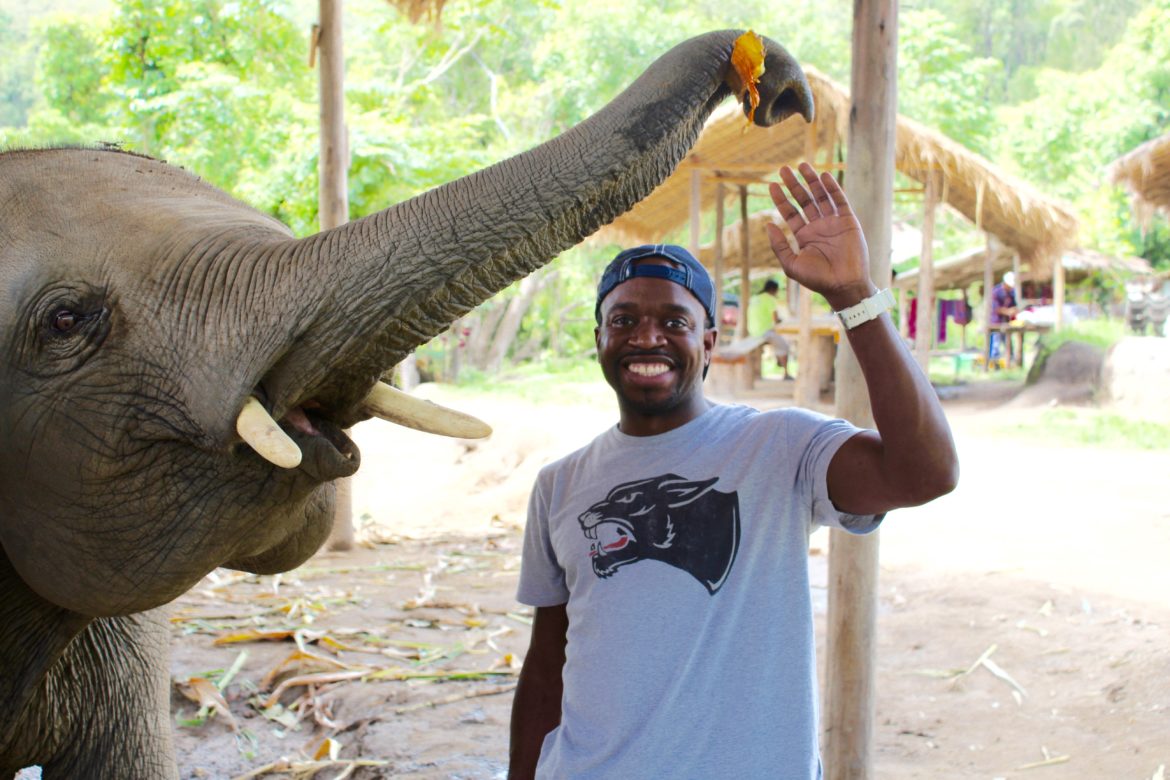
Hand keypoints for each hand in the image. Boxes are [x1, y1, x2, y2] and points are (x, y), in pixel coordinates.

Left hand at [765, 163, 875, 310]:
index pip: (790, 212)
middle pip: (804, 200)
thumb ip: (779, 245)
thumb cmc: (817, 279)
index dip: (781, 199)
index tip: (771, 185)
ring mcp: (833, 222)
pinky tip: (823, 176)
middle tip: (783, 169)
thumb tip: (768, 225)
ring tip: (802, 165)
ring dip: (811, 181)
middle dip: (794, 184)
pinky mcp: (848, 221)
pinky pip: (839, 200)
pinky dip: (832, 187)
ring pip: (821, 196)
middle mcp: (818, 226)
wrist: (843, 285)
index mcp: (804, 236)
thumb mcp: (791, 264)